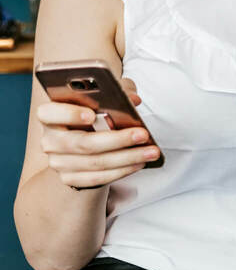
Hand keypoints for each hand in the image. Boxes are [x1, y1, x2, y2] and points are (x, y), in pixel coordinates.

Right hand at [37, 76, 159, 189]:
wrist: (84, 132)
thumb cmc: (96, 106)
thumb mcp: (105, 93)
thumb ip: (118, 90)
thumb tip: (133, 99)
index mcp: (50, 114)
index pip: (50, 113)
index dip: (69, 114)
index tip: (91, 114)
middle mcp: (50, 140)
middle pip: (83, 143)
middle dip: (117, 140)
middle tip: (143, 134)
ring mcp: (58, 162)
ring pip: (95, 163)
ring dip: (127, 158)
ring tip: (151, 151)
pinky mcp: (70, 178)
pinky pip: (97, 179)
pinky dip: (122, 170)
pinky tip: (140, 162)